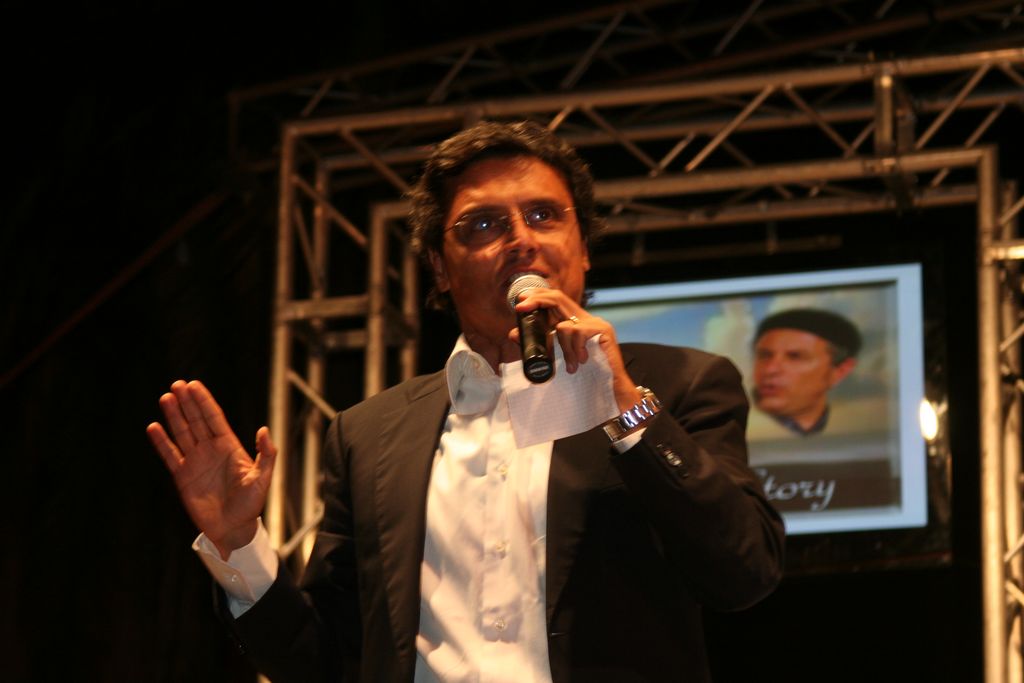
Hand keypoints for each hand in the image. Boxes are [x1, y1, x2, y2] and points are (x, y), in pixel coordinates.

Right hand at [146, 380, 276, 559]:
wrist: (233, 529)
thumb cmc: (251, 504)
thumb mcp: (263, 478)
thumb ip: (266, 454)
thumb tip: (264, 430)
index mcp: (229, 447)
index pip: (214, 418)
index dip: (204, 402)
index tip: (194, 385)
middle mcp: (211, 450)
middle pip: (196, 421)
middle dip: (187, 402)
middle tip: (177, 384)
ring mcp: (196, 462)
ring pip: (182, 433)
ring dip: (174, 416)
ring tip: (166, 398)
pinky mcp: (183, 477)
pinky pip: (170, 456)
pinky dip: (162, 442)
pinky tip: (154, 428)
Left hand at [510, 288, 641, 410]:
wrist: (611, 387)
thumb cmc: (586, 374)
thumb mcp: (556, 357)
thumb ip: (537, 345)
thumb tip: (512, 333)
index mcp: (574, 321)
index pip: (554, 299)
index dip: (536, 296)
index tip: (518, 302)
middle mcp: (585, 318)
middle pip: (558, 298)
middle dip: (536, 301)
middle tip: (521, 308)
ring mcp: (595, 322)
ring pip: (564, 325)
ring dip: (562, 348)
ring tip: (570, 366)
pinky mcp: (603, 330)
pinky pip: (577, 334)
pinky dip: (574, 351)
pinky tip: (580, 363)